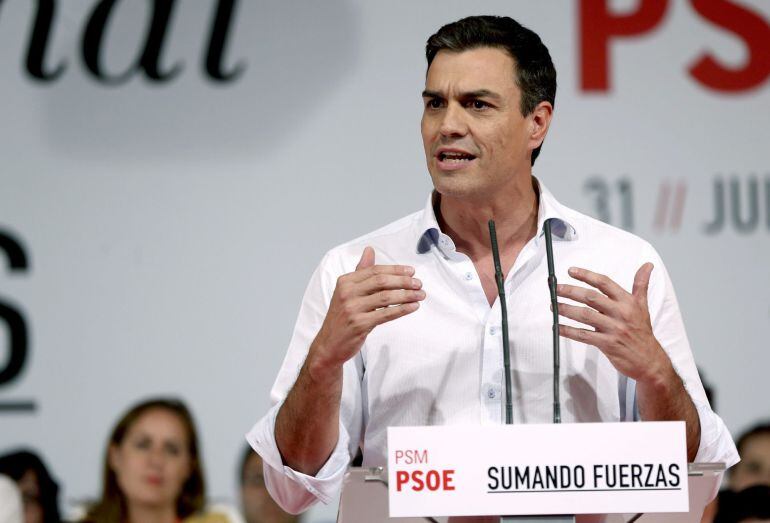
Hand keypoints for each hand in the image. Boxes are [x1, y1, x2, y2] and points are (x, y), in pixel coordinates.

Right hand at [309, 246, 424, 370]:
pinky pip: (386, 314)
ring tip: (420, 295)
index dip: (395, 270)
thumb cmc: (341, 317)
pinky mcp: (360, 324)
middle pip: (381, 282)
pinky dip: (402, 309)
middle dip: (404, 281)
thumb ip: (360, 271)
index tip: (411, 272)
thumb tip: (369, 250)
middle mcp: (347, 293)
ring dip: (407, 295)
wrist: (329, 344)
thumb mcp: (347, 291)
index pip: (375, 270)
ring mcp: (352, 309)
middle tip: (418, 284)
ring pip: (386, 297)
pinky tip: (412, 307)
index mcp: (345, 281)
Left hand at [555, 263, 671, 384]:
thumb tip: (647, 265)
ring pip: (585, 315)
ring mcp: (614, 329)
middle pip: (591, 297)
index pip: (604, 283)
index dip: (586, 275)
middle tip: (556, 288)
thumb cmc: (642, 332)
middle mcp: (620, 313)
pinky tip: (557, 327)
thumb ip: (641, 284)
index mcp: (627, 302)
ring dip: (566, 309)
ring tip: (553, 305)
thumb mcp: (643, 306)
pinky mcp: (607, 344)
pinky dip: (569, 331)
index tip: (571, 271)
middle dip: (571, 291)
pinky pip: (584, 335)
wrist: (649, 360)